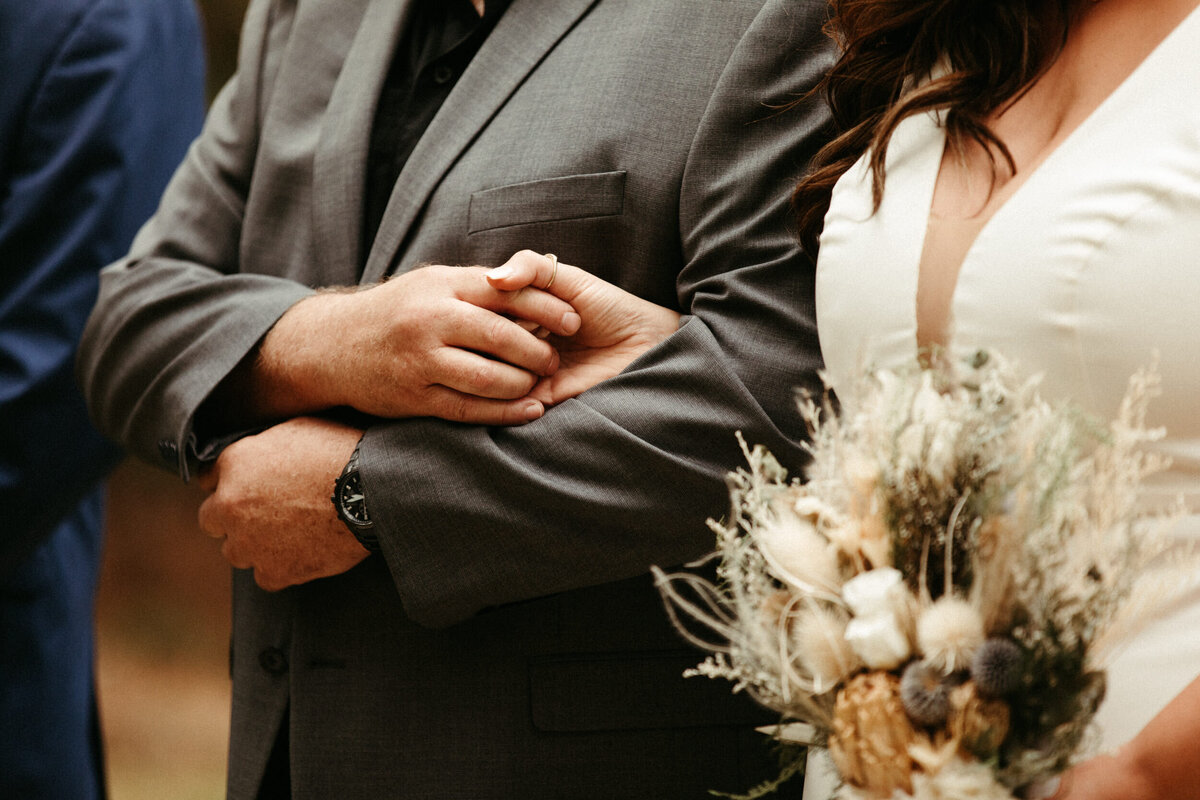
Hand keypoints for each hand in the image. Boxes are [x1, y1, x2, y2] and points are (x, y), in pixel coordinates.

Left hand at [197, 416, 367, 590]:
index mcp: (235, 462)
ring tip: (288, 535)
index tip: (249, 485)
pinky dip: (280, 568)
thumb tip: (260, 453)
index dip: (231, 481)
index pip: (208, 478)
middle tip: (266, 512)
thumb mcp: (296, 428)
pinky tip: (301, 554)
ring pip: (236, 552)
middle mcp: (231, 504)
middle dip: (233, 517)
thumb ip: (264, 445)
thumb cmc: (341, 451)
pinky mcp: (276, 570)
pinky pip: (266, 577)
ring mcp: (250, 542)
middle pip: (212, 520)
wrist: (371, 489)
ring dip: (254, 545)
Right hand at [250, 264, 581, 423]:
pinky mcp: (413, 397)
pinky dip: (504, 412)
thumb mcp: (434, 283)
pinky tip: (529, 411)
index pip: (507, 292)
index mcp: (442, 286)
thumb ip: (481, 284)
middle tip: (557, 358)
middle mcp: (430, 320)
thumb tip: (538, 278)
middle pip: (501, 337)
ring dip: (523, 384)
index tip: (575, 320)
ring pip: (487, 377)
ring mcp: (420, 361)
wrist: (334, 344)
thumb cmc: (398, 310)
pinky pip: (468, 409)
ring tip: (542, 383)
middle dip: (539, 351)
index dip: (547, 307)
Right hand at [486, 251, 680, 405]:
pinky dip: (518, 384)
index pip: (483, 309)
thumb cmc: (609, 307)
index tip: (515, 298)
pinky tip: (540, 369)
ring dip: (508, 359)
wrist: (644, 343)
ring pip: (492, 369)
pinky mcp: (539, 397)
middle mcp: (516, 342)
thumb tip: (492, 277)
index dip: (490, 303)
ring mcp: (524, 371)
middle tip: (533, 327)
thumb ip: (530, 267)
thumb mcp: (568, 277)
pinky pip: (511, 397)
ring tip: (542, 348)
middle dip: (499, 332)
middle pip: (482, 341)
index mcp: (518, 312)